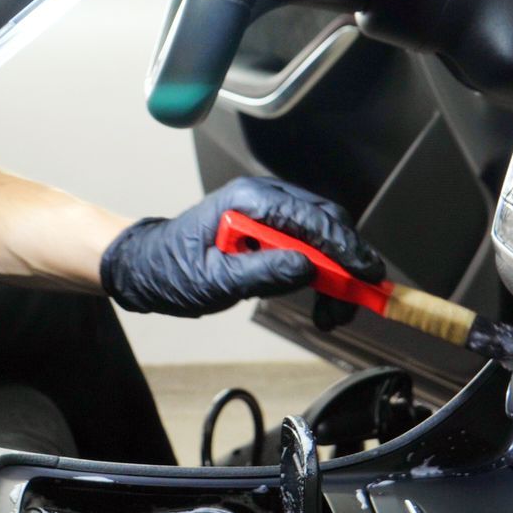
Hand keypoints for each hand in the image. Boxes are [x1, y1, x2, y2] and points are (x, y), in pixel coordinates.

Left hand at [100, 176, 382, 317]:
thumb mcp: (213, 280)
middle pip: (325, 220)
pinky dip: (322, 275)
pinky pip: (308, 247)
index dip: (343, 245)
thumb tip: (306, 268)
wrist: (148, 268)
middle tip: (358, 298)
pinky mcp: (271, 232)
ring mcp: (268, 213)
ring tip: (334, 313)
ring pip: (322, 235)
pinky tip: (321, 303)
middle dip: (347, 261)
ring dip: (337, 273)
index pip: (309, 216)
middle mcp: (263, 199)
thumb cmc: (171, 269)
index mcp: (248, 201)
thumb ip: (260, 272)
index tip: (365, 272)